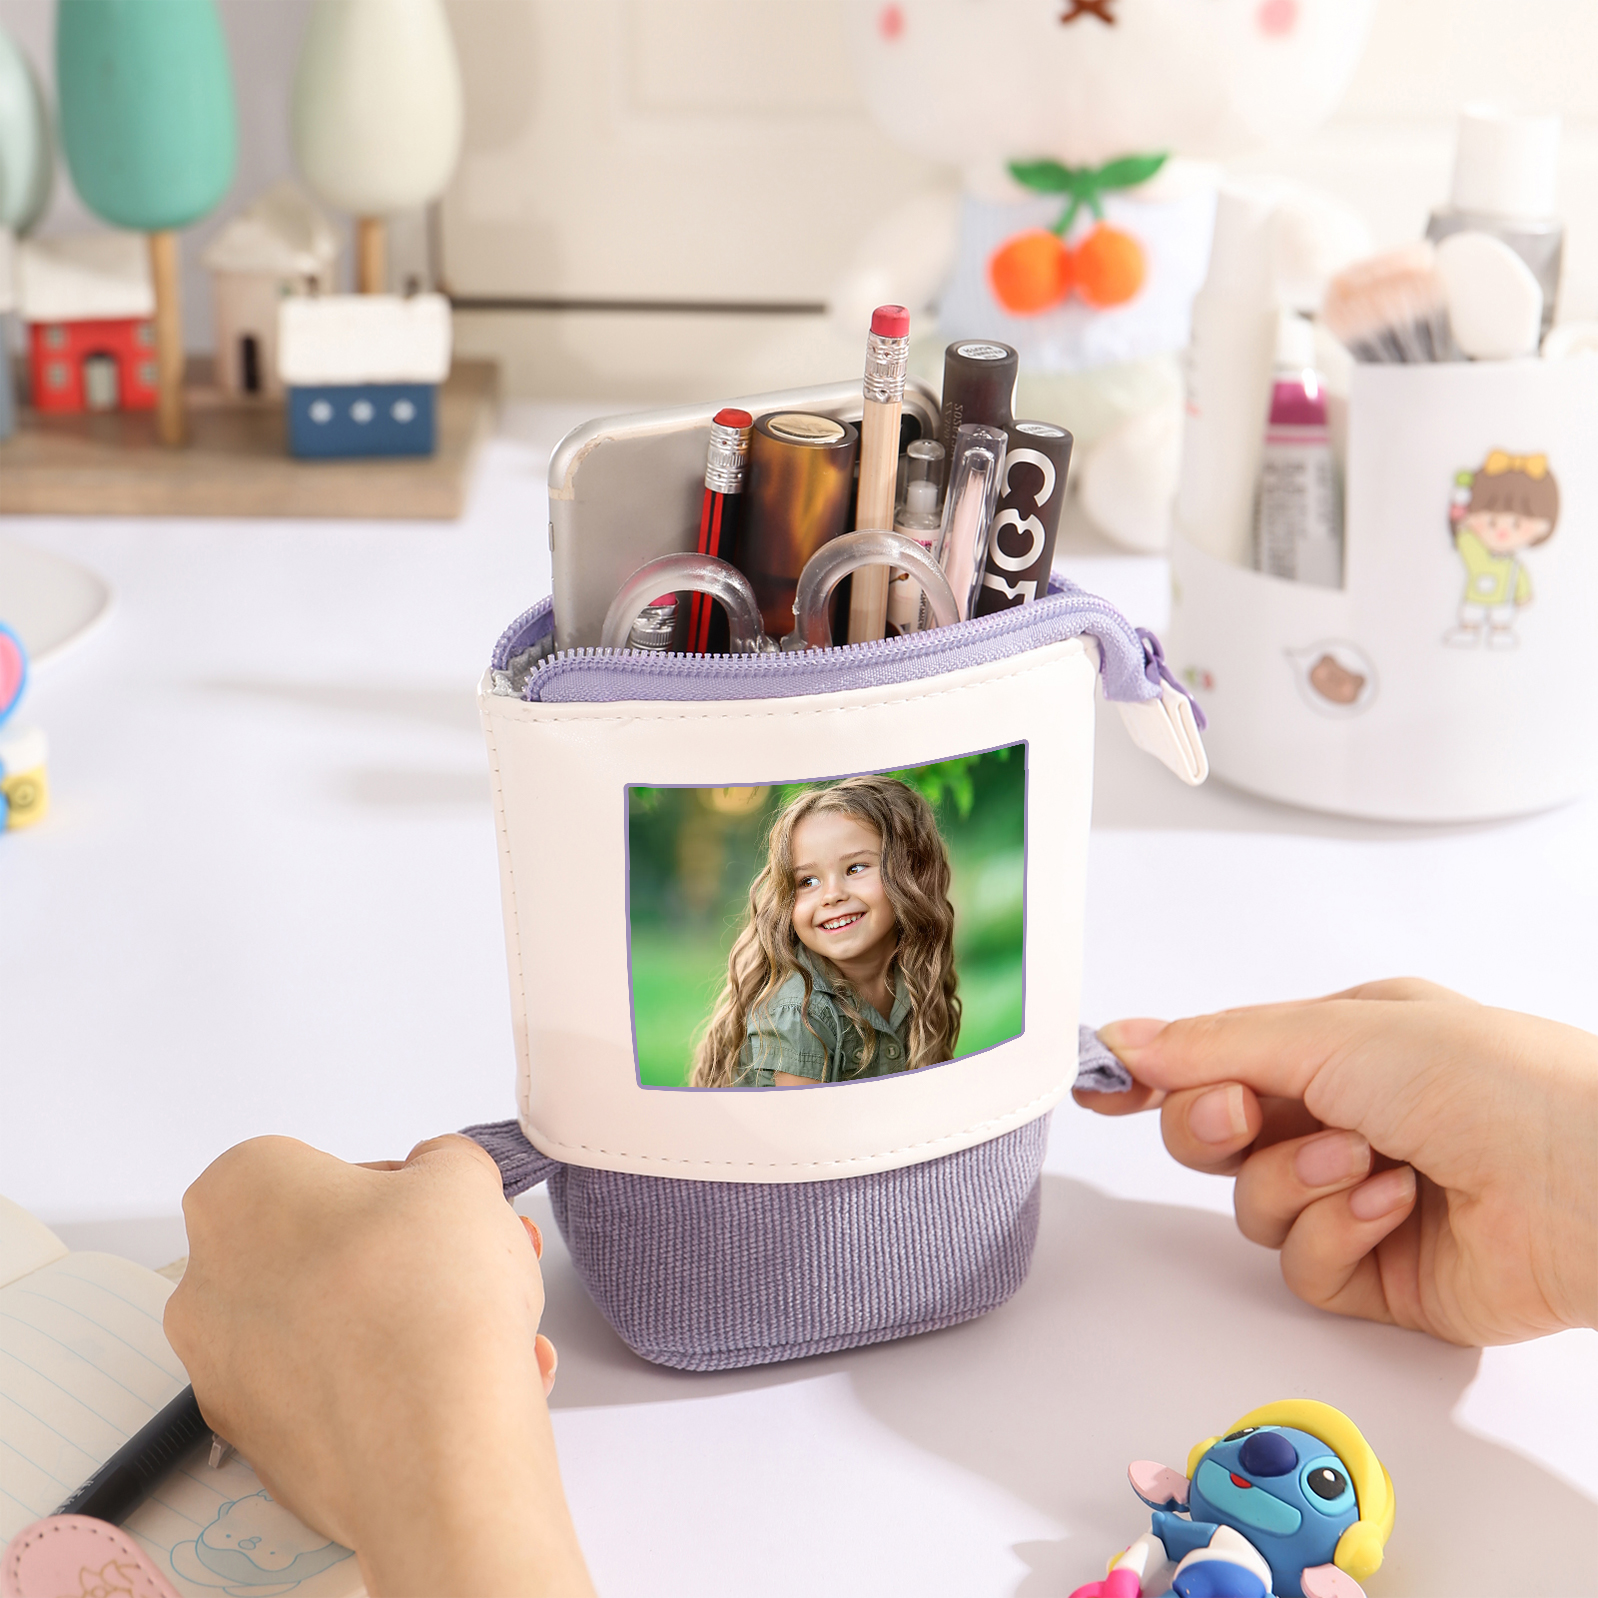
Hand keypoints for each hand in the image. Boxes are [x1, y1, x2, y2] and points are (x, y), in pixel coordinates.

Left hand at [166, 1134, 592, 1597]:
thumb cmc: (432, 1290)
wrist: (436, 1447)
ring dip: (415, 1326)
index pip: (315, 1168)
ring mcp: (229, 1380)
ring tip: (498, 1333)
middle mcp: (208, 1287)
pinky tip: (476, 1386)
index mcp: (236, 1197)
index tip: (440, 1210)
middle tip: (476, 1266)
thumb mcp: (461, 1175)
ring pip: (338, 1333)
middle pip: (325, 1255)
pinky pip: (341, 1401)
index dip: (395, 1187)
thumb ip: (443, 1163)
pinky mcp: (266, 1455)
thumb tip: (435, 1184)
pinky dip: (401, 1390)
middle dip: (406, 1261)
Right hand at [1078, 980, 1597, 1346]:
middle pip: (1217, 1140)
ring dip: (1297, 1184)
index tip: (1102, 1087)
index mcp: (1340, 1048)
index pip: (1219, 1061)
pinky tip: (1391, 1209)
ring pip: (1254, 1208)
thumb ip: (1213, 1045)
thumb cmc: (1489, 1079)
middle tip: (1245, 1116)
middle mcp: (1347, 1120)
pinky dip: (1337, 1236)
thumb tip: (1123, 1040)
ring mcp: (1363, 1200)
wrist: (1589, 1183)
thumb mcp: (1333, 1035)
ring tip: (1366, 1163)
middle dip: (1217, 1128)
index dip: (1156, 1076)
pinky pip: (1305, 1267)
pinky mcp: (1384, 1275)